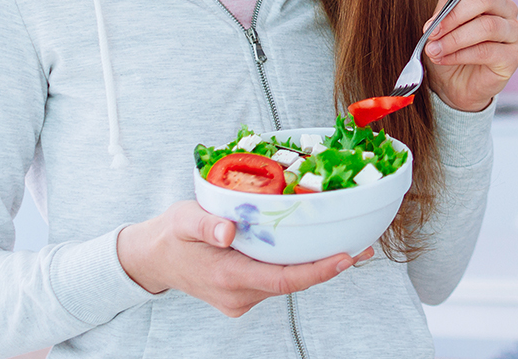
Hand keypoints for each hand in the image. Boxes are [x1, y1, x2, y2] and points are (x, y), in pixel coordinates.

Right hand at [117, 200, 373, 316]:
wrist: (153, 258)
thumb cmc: (171, 234)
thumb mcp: (183, 220)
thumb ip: (206, 224)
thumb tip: (229, 230)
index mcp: (226, 277)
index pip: (281, 280)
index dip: (316, 272)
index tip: (344, 258)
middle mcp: (239, 295)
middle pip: (292, 282)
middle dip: (328, 265)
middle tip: (364, 247)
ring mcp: (242, 298)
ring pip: (287, 281)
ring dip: (316, 265)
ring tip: (351, 244)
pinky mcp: (245, 293)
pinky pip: (278, 279)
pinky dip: (298, 265)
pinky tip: (316, 247)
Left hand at [424, 0, 517, 112]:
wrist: (449, 84)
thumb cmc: (448, 45)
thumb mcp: (442, 14)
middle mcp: (507, 8)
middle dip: (453, 14)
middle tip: (431, 29)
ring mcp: (513, 33)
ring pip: (486, 26)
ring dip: (453, 38)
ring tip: (433, 49)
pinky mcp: (512, 57)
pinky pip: (487, 50)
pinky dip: (460, 53)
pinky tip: (444, 58)